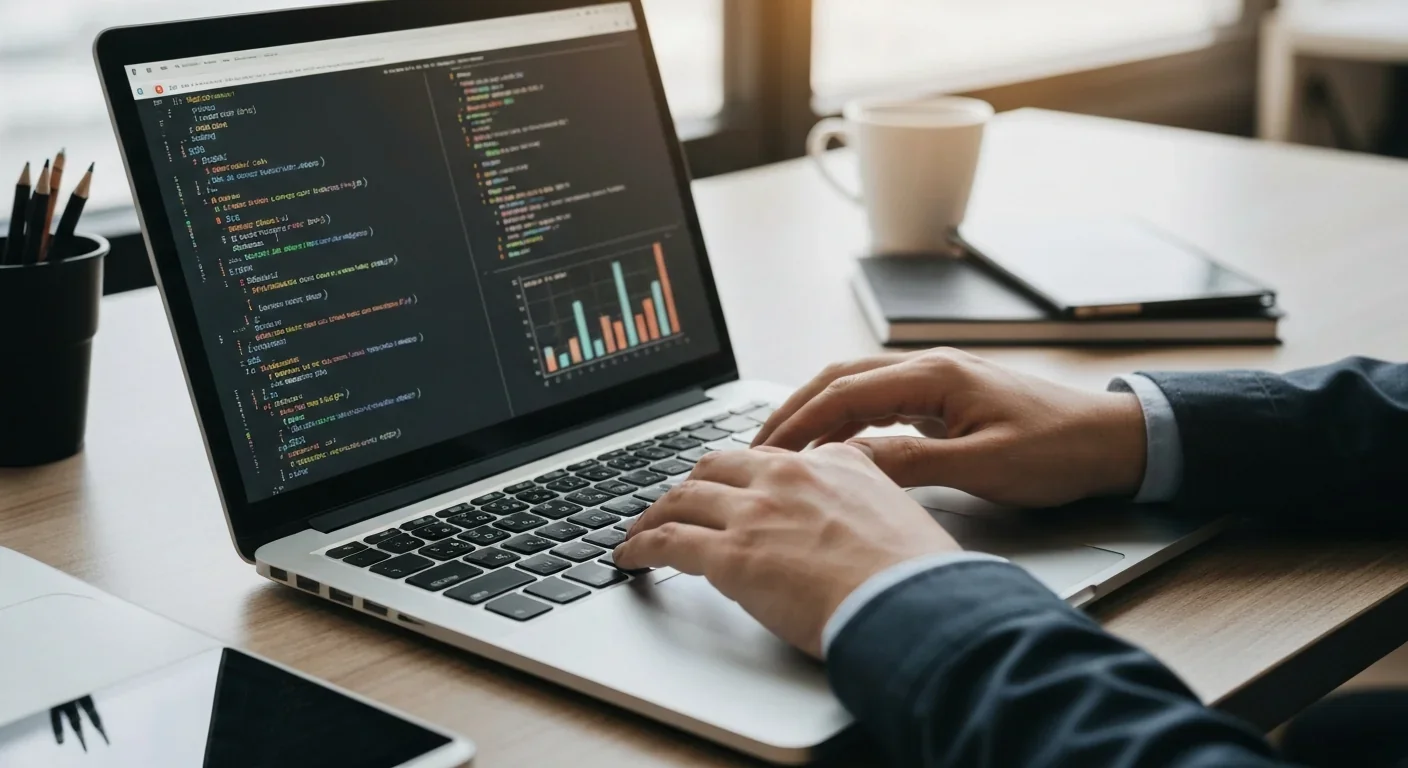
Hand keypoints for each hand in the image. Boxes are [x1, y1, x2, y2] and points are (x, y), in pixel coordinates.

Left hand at [614, 444, 959, 657]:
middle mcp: (789, 477)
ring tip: (642, 530)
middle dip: (692, 485)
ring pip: (683, 498)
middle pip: (717, 466)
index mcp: (833, 463)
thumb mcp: (903, 515)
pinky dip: (639, 547)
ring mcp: (756, 512)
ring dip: (656, 514)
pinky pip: (667, 541)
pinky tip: (629, 558)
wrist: (913, 605)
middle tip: (678, 504)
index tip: (734, 490)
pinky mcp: (730, 554)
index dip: (744, 476)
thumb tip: (858, 520)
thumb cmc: (917, 578)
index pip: (772, 459)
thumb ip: (871, 503)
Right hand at [753, 349, 1147, 507]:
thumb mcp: (983, 466)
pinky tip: (834, 446)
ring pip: (856, 387)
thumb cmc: (1059, 451)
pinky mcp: (946, 398)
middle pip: (839, 379)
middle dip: (792, 411)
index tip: (764, 452)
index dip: (798, 423)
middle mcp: (929, 367)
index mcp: (934, 375)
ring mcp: (937, 379)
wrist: (1112, 441)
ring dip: (816, 412)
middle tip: (757, 447)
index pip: (843, 394)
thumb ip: (912, 462)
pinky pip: (880, 401)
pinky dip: (846, 420)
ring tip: (783, 448)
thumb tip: (850, 464)